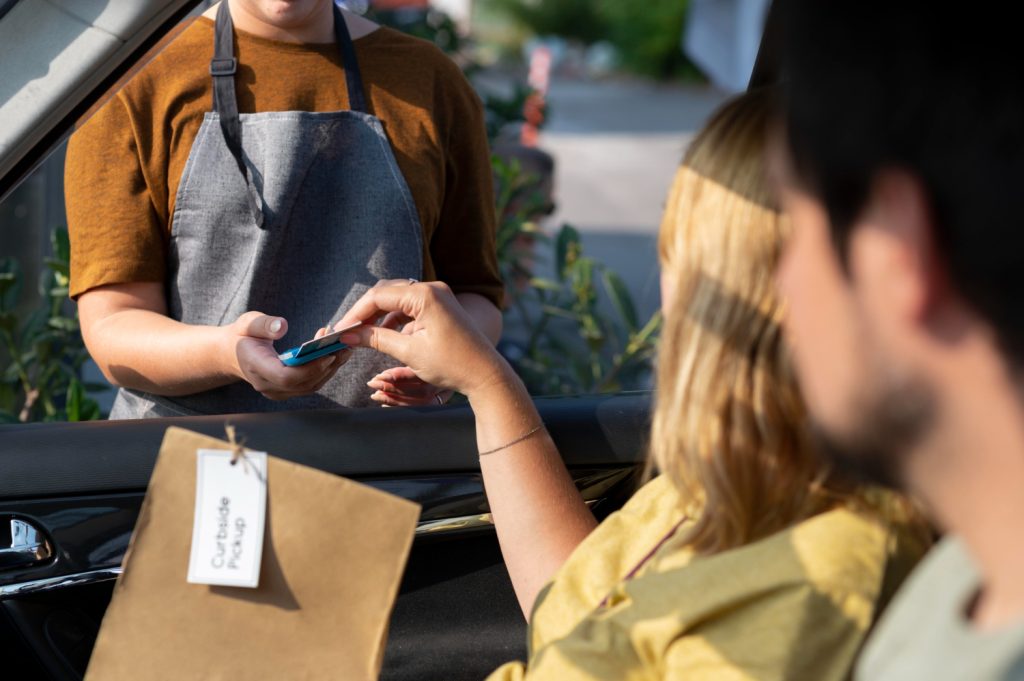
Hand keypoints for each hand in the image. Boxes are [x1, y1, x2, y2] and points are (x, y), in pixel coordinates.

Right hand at [225, 312, 350, 400]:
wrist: (232, 353)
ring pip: (311, 386)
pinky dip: (325, 370)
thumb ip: (264, 324)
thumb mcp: (248, 323)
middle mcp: (268, 385)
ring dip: (330, 368)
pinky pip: (310, 384)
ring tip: (344, 347)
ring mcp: (278, 391)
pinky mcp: (287, 390)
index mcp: (256, 367)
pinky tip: (335, 353)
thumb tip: (282, 326)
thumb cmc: (242, 335)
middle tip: (344, 345)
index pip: (286, 377)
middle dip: (327, 365)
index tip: (327, 353)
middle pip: (304, 383)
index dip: (309, 369)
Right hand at [335, 280, 508, 399]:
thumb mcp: (409, 352)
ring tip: (362, 335)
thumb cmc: (452, 364)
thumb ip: (377, 339)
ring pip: (398, 299)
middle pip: (387, 293)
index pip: (378, 297)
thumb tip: (349, 334)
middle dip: (365, 313)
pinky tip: (385, 335)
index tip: (339, 330)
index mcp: (425, 295)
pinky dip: (395, 319)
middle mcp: (432, 289)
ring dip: (379, 316)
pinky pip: (411, 307)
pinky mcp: (442, 307)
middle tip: (347, 332)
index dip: (355, 314)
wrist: (486, 374)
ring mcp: (439, 296)